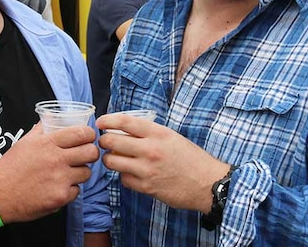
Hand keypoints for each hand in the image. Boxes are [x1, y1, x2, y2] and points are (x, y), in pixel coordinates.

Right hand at [0, 123, 98, 223]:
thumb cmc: (9, 168)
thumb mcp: (23, 142)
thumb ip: (41, 130)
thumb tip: (51, 118)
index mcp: (47, 143)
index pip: (82, 133)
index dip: (90, 135)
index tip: (88, 138)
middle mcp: (56, 159)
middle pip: (91, 152)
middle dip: (90, 153)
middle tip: (85, 156)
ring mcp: (59, 179)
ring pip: (86, 173)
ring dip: (80, 173)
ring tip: (68, 173)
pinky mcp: (60, 197)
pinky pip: (76, 191)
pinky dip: (70, 190)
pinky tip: (58, 188)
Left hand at [96, 113, 228, 212]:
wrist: (207, 183)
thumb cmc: (191, 158)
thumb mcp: (172, 137)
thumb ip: (150, 133)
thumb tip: (125, 130)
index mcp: (158, 133)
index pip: (125, 122)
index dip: (108, 120)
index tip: (100, 122)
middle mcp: (150, 149)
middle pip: (112, 141)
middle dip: (104, 141)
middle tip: (105, 142)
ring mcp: (146, 169)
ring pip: (112, 161)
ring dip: (110, 159)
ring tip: (114, 158)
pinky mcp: (146, 187)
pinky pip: (123, 179)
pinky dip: (124, 176)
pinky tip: (130, 173)